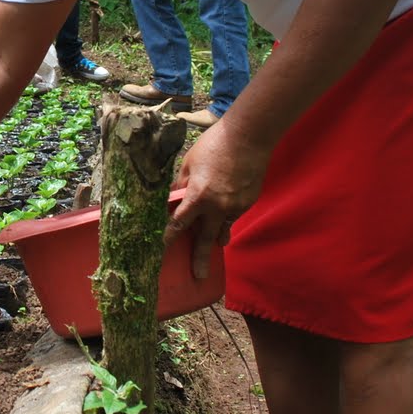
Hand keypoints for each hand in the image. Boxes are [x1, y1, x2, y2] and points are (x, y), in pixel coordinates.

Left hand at [164, 117, 272, 278]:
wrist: (249, 137)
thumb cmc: (214, 145)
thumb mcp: (189, 163)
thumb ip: (180, 185)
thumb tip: (172, 200)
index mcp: (198, 196)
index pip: (179, 223)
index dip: (169, 236)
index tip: (163, 248)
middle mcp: (218, 206)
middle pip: (205, 238)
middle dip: (201, 259)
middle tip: (198, 276)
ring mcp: (236, 206)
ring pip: (223, 228)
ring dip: (217, 238)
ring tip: (215, 248)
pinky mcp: (248, 202)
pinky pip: (234, 215)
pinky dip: (228, 216)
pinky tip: (226, 211)